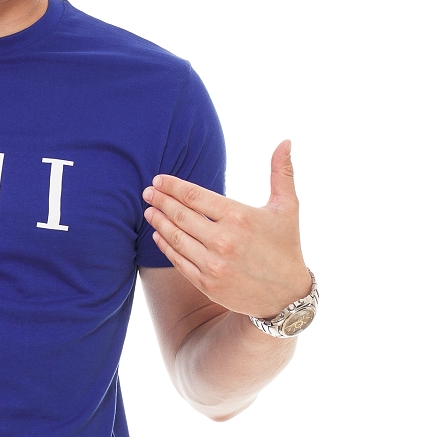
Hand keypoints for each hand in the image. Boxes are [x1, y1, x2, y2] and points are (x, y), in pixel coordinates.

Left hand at [143, 140, 310, 318]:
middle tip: (147, 192)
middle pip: (181, 215)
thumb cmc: (286, 246)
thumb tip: (286, 140)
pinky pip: (179, 261)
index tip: (159, 180)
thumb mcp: (288, 207)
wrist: (287, 296)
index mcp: (240, 218)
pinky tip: (159, 235)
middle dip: (161, 201)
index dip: (173, 186)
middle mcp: (224, 241)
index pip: (195, 197)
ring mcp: (214, 265)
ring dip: (159, 222)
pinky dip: (166, 246)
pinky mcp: (207, 284)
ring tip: (149, 210)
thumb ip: (282, 172)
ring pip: (176, 238)